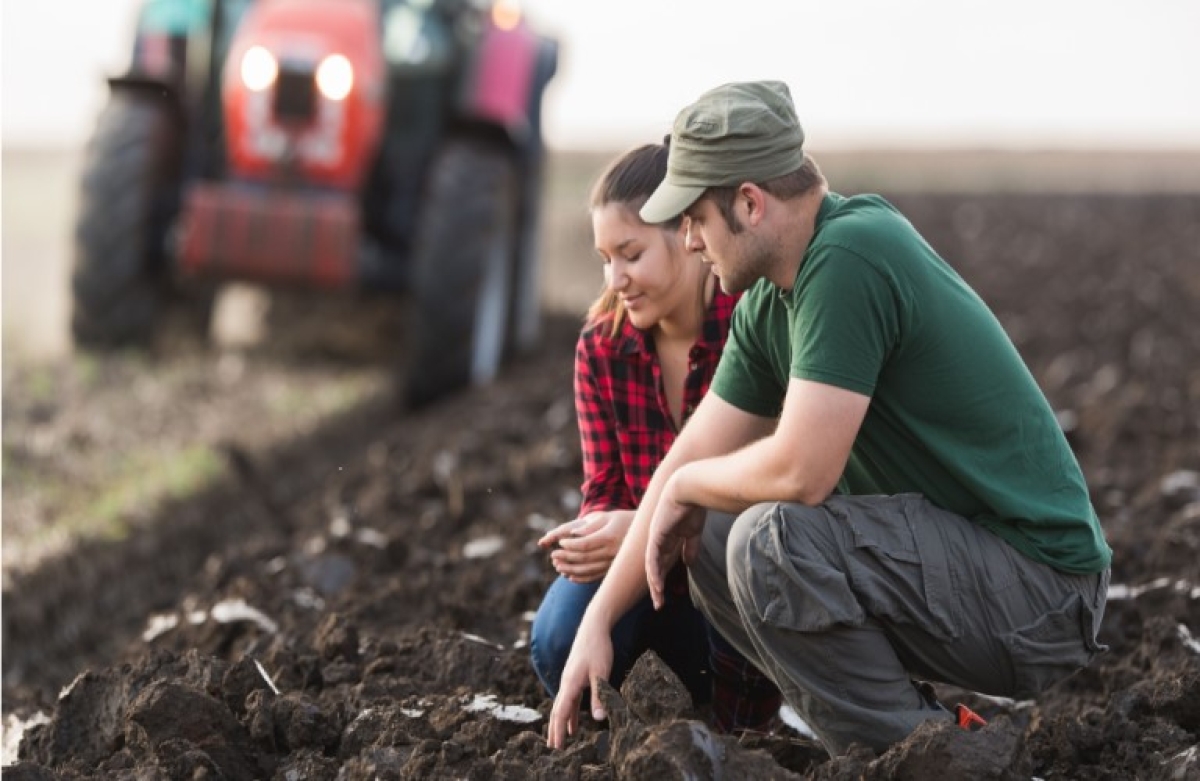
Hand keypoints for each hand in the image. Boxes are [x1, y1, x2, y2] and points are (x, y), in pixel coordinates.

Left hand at [537, 510, 634, 582]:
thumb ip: (589, 526)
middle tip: (553, 555)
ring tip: (557, 565)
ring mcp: (613, 563)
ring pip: (588, 570)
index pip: (585, 544)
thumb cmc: (622, 520)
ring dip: (570, 569)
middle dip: (566, 557)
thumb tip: (572, 534)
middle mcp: (612, 552)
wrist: (643, 534)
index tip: (560, 542)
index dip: (570, 545)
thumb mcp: (607, 517)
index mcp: (609, 537)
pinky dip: (581, 578)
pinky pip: (595, 577)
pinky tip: (570, 576)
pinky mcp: (613, 570)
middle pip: (584, 558)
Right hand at [547, 617, 612, 748]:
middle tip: (553, 749)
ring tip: (560, 741)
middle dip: (555, 731)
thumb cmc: (598, 648)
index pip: (560, 712)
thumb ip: (599, 695)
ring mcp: (569, 680)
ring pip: (562, 706)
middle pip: (557, 711)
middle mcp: (566, 683)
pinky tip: (574, 725)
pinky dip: (570, 714)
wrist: (593, 627)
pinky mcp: (575, 677)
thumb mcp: (602, 673)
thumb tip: (597, 719)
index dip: (558, 730)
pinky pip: (570, 700)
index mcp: (570, 683)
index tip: (557, 746)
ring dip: (561, 724)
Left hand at [645, 476, 706, 608]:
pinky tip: (657, 585)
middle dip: (656, 587)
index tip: (666, 595)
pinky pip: (653, 558)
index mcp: (667, 539)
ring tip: (658, 600)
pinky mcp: (656, 536)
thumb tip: (689, 564)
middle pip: (654, 568)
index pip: (663, 564)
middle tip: (659, 604)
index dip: (663, 579)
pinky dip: (654, 572)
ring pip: (651, 566)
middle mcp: (658, 541)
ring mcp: (655, 538)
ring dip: (655, 584)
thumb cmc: (693, 507)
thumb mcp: (693, 532)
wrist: (689, 490)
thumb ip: (690, 547)